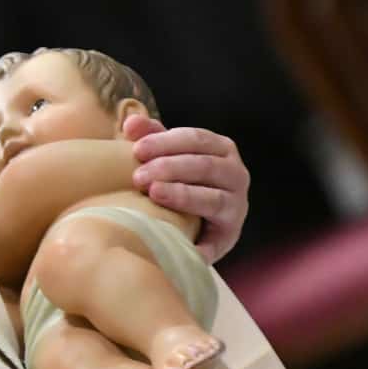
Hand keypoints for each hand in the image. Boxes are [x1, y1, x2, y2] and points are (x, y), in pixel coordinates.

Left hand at [124, 116, 249, 262]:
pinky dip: (200, 245)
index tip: (137, 149)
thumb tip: (131, 123)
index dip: (166, 142)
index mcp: (222, 149)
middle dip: (169, 168)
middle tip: (138, 176)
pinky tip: (179, 243)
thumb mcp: (170, 154)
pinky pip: (215, 240)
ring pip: (213, 198)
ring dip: (182, 195)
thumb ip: (152, 136)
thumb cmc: (181, 178)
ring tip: (154, 194)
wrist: (202, 222)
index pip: (196, 139)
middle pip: (205, 166)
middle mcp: (236, 174)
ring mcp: (237, 205)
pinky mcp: (230, 235)